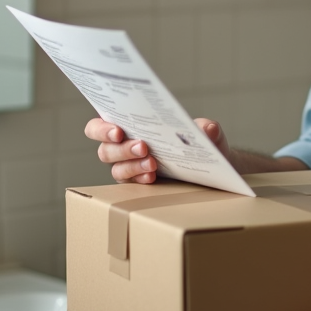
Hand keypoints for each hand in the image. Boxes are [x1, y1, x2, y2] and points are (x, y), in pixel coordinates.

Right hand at [84, 117, 229, 183]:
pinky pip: (130, 184)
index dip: (102, 129)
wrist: (211, 166)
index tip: (118, 130)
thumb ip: (207, 128)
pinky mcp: (138, 183)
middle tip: (143, 146)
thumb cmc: (199, 142)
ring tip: (152, 164)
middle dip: (121, 148)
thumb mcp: (206, 133)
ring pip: (116, 169)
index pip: (98, 126)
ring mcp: (129, 167)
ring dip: (132, 166)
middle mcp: (122, 147)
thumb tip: (208, 128)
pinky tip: (153, 178)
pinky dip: (140, 179)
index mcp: (127, 125)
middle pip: (105, 150)